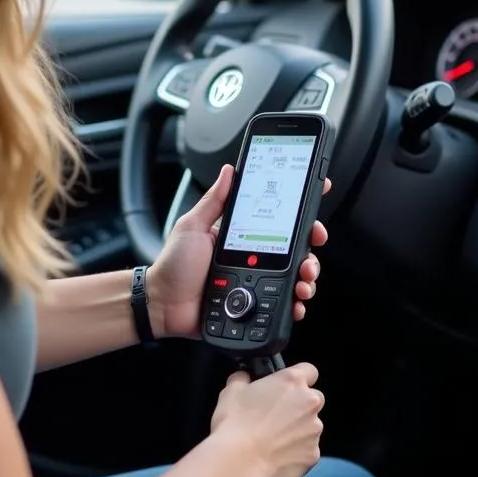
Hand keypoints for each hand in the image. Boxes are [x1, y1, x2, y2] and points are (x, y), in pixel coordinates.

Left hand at [146, 164, 331, 340]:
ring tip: (304, 279)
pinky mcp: (256, 306)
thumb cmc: (173, 265)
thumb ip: (214, 200)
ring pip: (295, 277)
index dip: (300, 213)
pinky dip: (296, 304)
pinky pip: (283, 305)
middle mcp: (254, 258)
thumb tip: (229, 170)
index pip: (278, 221)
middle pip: (295, 251)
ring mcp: (256, 282)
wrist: (162, 305)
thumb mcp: (192, 226)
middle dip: (311, 249)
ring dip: (308, 276)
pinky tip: (297, 301)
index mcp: (243, 236)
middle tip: (313, 247)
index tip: (316, 200)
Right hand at [211, 363, 323, 476]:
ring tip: (273, 439)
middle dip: (300, 405)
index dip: (299, 378)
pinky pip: (308, 450)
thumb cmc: (235, 426)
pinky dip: (296, 452)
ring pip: (311, 426)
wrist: (239, 464)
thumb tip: (244, 377)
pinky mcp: (312, 454)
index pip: (309, 370)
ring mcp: (314, 430)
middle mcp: (309, 402)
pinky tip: (276, 455)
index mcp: (292, 381)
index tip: (287, 387)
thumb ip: (243, 378)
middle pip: (314, 399)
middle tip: (277, 416)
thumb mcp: (231, 391)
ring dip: (298, 430)